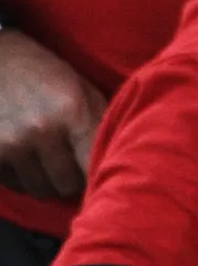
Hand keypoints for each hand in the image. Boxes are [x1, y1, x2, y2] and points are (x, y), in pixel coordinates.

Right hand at [0, 30, 103, 201]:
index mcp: (73, 112)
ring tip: (50, 161)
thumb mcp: (84, 91)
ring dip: (48, 181)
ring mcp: (10, 142)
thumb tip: (118, 165)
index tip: (104, 177)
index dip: (100, 175)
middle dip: (74, 180)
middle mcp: (41, 130)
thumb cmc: (48, 76)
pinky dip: (23, 179)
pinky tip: (27, 159)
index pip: (95, 166)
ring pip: (40, 190)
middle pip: (67, 185)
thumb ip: (100, 126)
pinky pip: (14, 186)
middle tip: (73, 165)